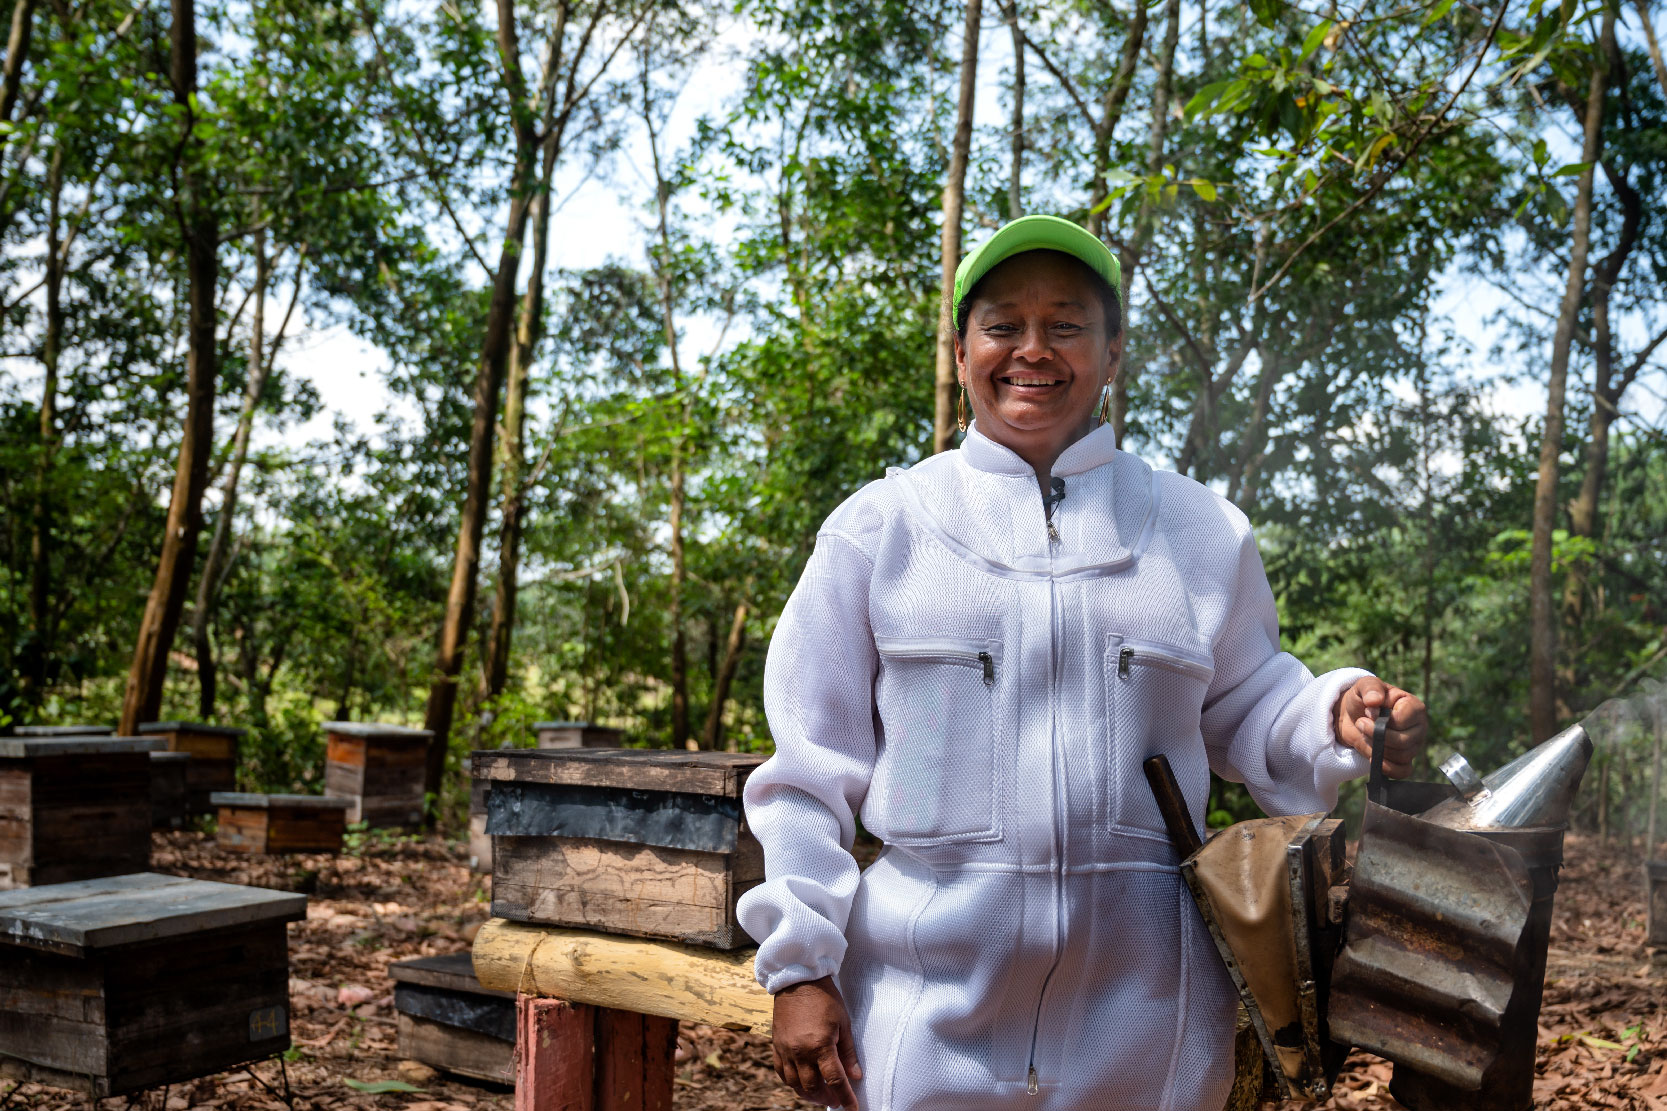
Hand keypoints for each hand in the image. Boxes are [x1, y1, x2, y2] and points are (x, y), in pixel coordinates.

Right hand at [771, 975, 862, 1108]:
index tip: (852, 1109)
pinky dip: (792, 1083)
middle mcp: (801, 1052)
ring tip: (820, 1095)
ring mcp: (786, 1050)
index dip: (845, 1098)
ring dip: (809, 1094)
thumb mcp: (843, 1023)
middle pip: (814, 1087)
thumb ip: (848, 1052)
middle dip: (827, 1098)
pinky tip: (801, 1084)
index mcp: (820, 1045)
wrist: (797, 980)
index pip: (835, 1080)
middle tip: (836, 1100)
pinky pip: (781, 1073)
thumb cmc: (824, 999)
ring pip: (795, 1084)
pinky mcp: (776, 1046)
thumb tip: (855, 1076)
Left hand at [1335, 677, 1426, 777]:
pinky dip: (1386, 768)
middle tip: (1360, 724)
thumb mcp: (1364, 686)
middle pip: (1403, 742)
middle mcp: (1419, 727)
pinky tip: (1373, 759)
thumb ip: (1371, 688)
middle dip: (1376, 736)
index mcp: (1414, 707)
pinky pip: (1402, 771)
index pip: (1403, 721)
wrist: (1353, 716)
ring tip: (1364, 736)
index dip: (1382, 720)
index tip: (1367, 712)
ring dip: (1376, 749)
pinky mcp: (1405, 760)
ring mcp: (1414, 745)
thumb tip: (1374, 701)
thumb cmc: (1363, 699)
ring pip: (1401, 757)